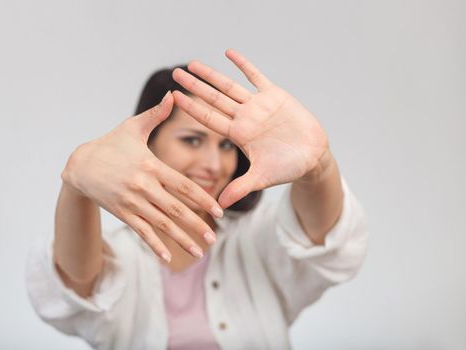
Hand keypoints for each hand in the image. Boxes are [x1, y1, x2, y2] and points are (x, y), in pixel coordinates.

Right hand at [61, 92, 221, 261]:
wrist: (79, 165)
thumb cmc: (110, 144)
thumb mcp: (132, 127)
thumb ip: (156, 115)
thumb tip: (174, 95)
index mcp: (150, 165)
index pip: (182, 185)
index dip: (202, 199)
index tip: (219, 211)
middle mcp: (142, 186)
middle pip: (175, 209)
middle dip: (196, 225)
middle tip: (214, 239)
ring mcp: (131, 201)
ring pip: (160, 224)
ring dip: (181, 239)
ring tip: (200, 251)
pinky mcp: (121, 213)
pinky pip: (141, 231)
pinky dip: (154, 245)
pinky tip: (167, 258)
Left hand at [172, 49, 329, 208]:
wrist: (312, 156)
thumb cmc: (287, 168)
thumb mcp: (262, 178)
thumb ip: (241, 188)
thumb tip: (220, 204)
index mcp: (238, 135)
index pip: (209, 118)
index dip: (191, 108)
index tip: (173, 97)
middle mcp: (244, 118)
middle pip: (214, 99)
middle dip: (194, 86)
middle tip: (175, 73)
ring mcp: (257, 105)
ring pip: (229, 86)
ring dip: (212, 74)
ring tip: (192, 64)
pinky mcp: (274, 96)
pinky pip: (256, 76)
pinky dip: (243, 65)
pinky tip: (229, 52)